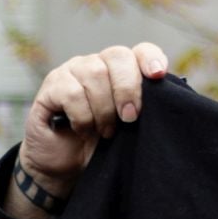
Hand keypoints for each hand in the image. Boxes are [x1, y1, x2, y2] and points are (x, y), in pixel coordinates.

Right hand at [4, 42, 169, 218]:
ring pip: (94, 74)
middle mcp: (96, 64)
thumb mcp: (127, 130)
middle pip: (117, 56)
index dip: (150, 59)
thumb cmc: (98, 146)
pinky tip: (82, 130)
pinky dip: (82, 116)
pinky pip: (71, 93)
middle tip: (129, 119)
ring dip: (103, 109)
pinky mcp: (51, 86)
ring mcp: (72, 71)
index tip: (158, 75)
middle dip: (127, 89)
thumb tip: (166, 100)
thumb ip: (142, 110)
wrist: (65, 168)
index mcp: (119, 70)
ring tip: (104, 132)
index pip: (139, 51)